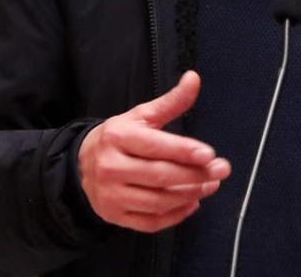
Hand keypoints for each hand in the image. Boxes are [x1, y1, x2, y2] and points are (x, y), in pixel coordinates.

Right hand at [78, 70, 230, 232]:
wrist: (80, 165)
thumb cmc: (118, 138)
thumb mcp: (140, 115)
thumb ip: (171, 101)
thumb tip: (194, 78)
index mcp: (118, 136)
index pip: (156, 146)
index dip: (184, 151)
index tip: (209, 154)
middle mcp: (111, 166)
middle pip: (160, 175)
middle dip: (195, 174)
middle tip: (220, 171)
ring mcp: (112, 194)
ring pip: (159, 200)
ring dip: (190, 194)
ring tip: (210, 185)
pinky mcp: (115, 215)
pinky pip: (151, 221)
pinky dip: (176, 215)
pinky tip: (192, 203)